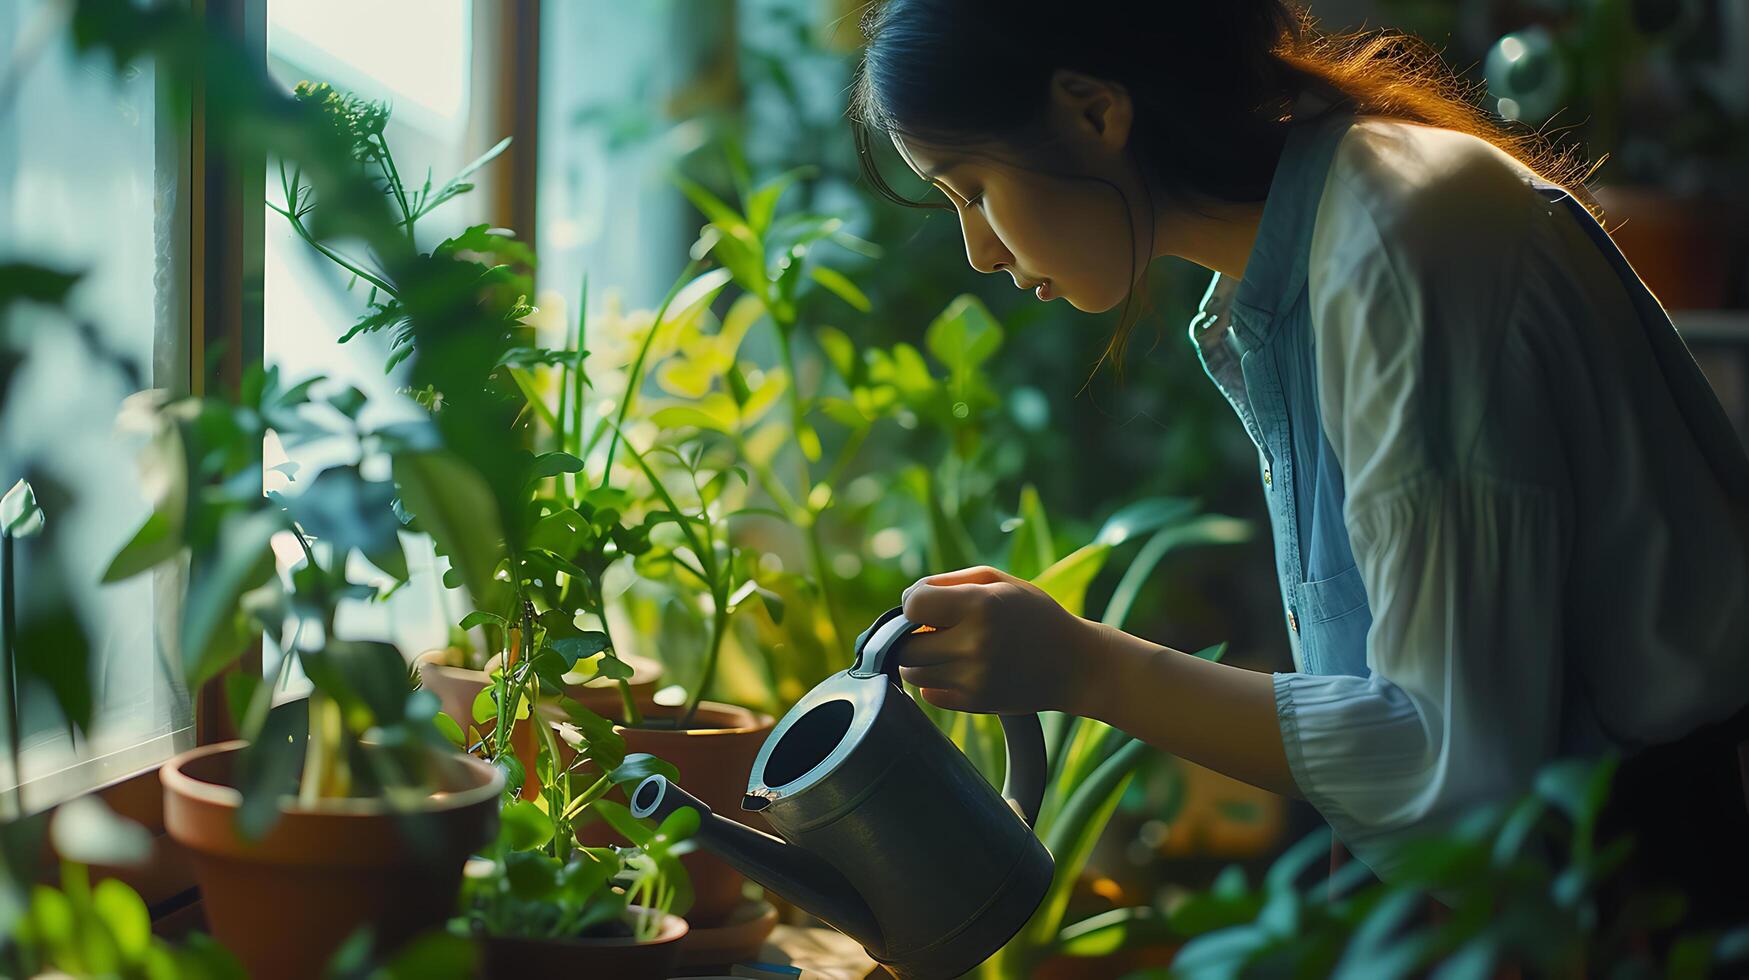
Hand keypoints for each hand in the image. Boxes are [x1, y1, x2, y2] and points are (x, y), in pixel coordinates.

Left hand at [895, 565, 1100, 714]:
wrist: (1076, 665)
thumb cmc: (1035, 615)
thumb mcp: (1000, 582)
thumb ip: (948, 582)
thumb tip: (907, 599)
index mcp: (980, 605)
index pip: (912, 605)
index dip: (913, 602)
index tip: (928, 605)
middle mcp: (974, 644)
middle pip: (904, 644)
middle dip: (911, 635)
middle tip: (932, 630)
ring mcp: (973, 679)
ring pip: (912, 672)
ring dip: (920, 659)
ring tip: (946, 648)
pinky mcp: (975, 704)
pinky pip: (928, 694)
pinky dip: (934, 681)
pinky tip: (958, 669)